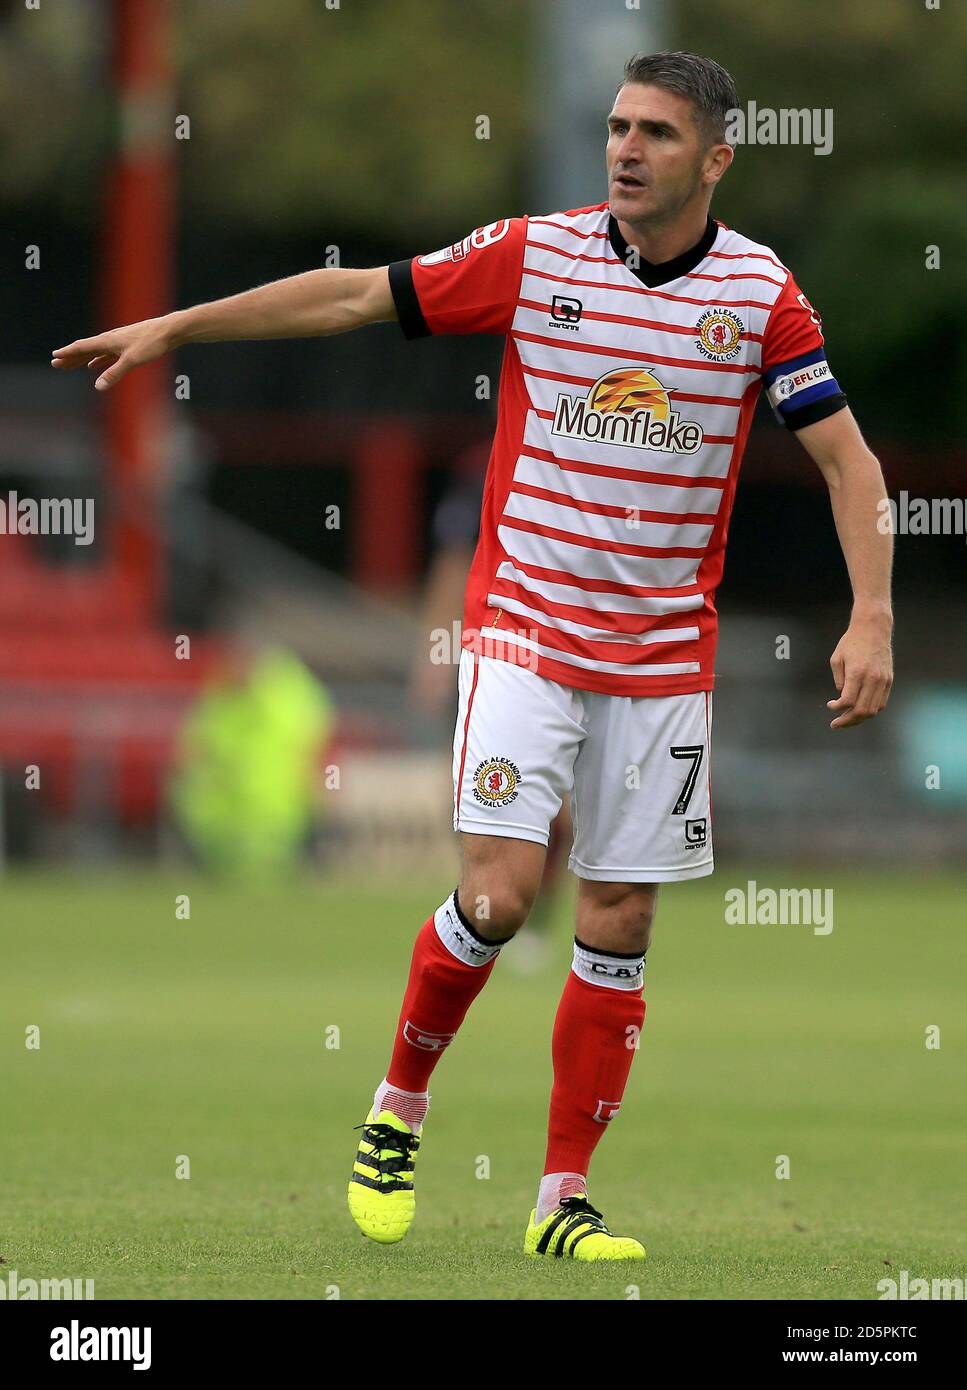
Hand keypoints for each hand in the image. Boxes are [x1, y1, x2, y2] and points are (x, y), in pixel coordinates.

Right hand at [50, 315, 175, 391]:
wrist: (169, 331)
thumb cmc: (151, 343)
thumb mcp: (132, 360)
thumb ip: (114, 373)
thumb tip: (98, 386)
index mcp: (107, 340)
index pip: (82, 347)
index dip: (68, 353)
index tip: (55, 358)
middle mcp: (110, 339)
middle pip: (85, 349)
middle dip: (70, 358)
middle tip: (56, 365)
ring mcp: (118, 341)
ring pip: (95, 352)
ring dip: (82, 359)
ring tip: (71, 365)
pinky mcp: (127, 345)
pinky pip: (106, 354)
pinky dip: (98, 360)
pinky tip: (94, 365)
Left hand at [826, 613, 893, 729]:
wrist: (873, 629)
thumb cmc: (851, 642)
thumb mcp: (837, 659)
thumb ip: (839, 681)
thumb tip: (842, 698)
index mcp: (857, 673)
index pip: (848, 701)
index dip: (837, 708)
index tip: (830, 706)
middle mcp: (872, 678)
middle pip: (862, 710)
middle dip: (847, 721)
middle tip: (836, 723)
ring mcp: (883, 680)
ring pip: (874, 710)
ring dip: (859, 718)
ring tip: (847, 719)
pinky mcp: (889, 680)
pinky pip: (881, 702)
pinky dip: (871, 710)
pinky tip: (859, 710)